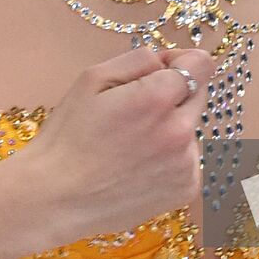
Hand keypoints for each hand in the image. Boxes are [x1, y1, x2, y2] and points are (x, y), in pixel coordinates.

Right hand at [19, 46, 214, 243]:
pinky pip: (188, 159)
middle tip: (135, 108)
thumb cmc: (68, 136)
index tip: (161, 69)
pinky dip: (171, 157)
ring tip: (131, 144)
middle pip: (198, 94)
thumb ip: (138, 60)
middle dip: (174, 93)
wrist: (56, 198)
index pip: (202, 64)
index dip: (181, 60)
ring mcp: (186, 164)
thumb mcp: (92, 79)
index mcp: (157, 99)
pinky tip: (138, 165)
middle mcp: (180, 132)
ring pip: (191, 128)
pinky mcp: (185, 189)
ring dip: (171, 127)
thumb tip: (167, 63)